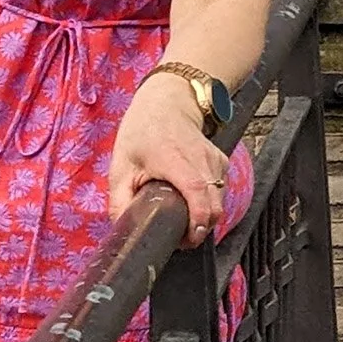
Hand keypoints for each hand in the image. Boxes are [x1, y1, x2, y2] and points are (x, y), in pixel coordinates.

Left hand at [108, 72, 228, 245]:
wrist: (167, 102)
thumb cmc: (142, 133)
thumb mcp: (121, 166)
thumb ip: (120, 200)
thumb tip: (123, 229)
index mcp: (173, 159)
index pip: (197, 193)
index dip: (198, 220)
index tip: (190, 239)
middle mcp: (200, 159)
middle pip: (215, 203)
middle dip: (203, 227)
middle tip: (182, 238)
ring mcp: (215, 160)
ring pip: (220, 199)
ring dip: (206, 215)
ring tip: (186, 220)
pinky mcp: (222, 161)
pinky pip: (221, 189)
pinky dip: (210, 201)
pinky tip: (192, 200)